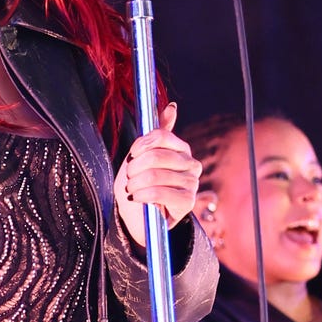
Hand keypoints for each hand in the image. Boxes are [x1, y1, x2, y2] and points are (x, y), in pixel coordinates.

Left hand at [113, 102, 201, 247]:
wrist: (139, 215)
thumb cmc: (141, 183)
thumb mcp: (143, 156)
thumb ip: (157, 133)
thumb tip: (172, 106)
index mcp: (181, 149)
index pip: (161, 136)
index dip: (141, 144)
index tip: (132, 155)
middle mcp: (191, 164)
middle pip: (156, 156)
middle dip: (135, 168)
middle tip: (130, 177)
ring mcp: (191, 183)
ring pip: (155, 175)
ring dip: (135, 184)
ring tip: (132, 190)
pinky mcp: (187, 202)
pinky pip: (160, 193)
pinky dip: (143, 195)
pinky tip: (137, 198)